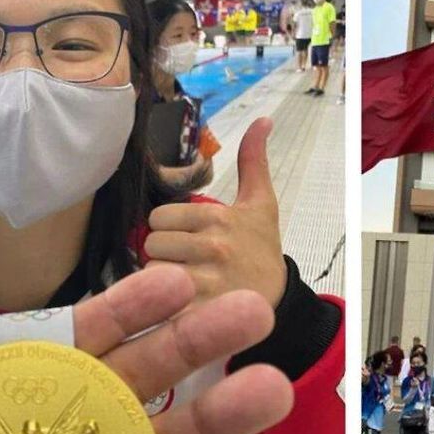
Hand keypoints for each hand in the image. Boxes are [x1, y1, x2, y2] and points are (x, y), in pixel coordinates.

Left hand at [145, 117, 285, 306]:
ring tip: (187, 284)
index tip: (188, 238)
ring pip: (152, 274)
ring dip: (162, 283)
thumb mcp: (261, 204)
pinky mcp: (200, 314)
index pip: (160, 217)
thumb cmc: (262, 249)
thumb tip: (263, 119)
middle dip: (163, 255)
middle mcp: (213, 247)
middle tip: (186, 262)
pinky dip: (166, 307)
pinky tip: (182, 305)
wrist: (281, 300)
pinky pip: (161, 304)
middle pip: (151, 245)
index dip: (169, 229)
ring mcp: (207, 283)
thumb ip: (253, 161)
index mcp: (219, 218)